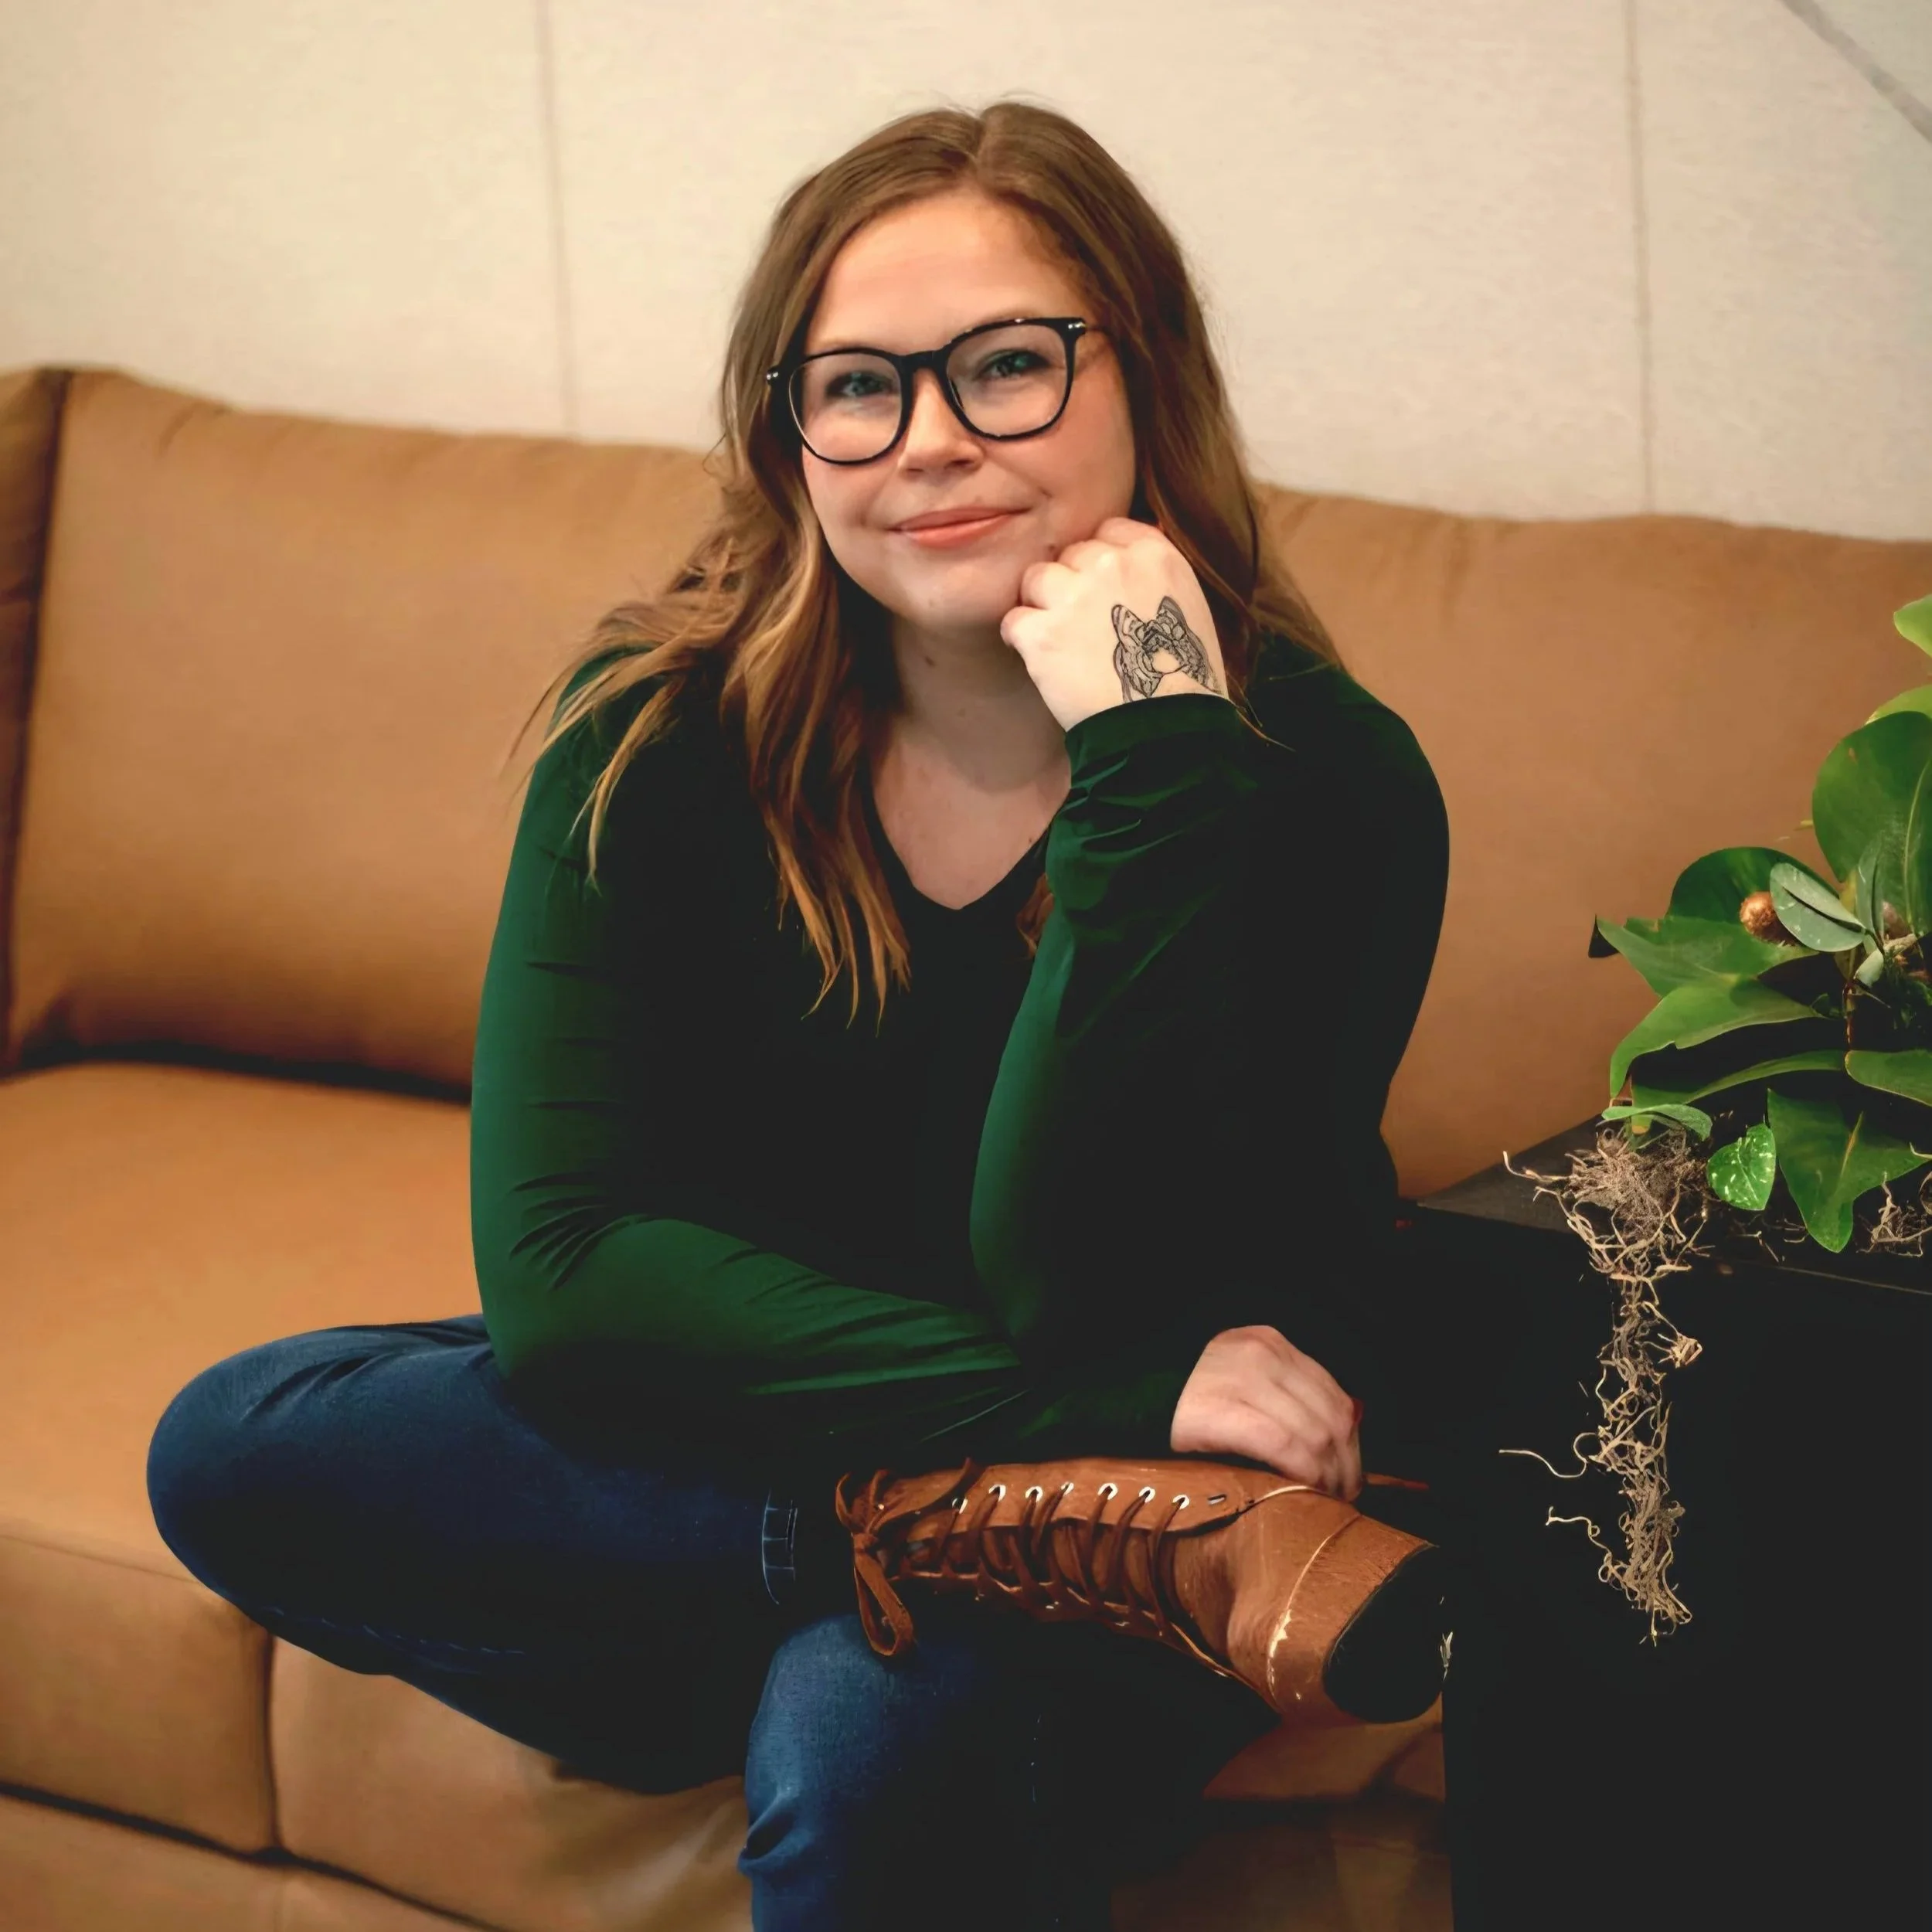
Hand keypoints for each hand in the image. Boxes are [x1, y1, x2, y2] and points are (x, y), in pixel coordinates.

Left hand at [1000, 517, 1229, 731]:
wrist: (1165, 732)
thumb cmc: (1184, 680)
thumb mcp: (1188, 609)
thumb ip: (1155, 575)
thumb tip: (1125, 553)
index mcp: (1155, 555)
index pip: (1108, 531)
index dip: (1099, 560)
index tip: (1100, 588)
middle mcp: (1113, 565)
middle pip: (1070, 554)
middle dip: (1070, 585)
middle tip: (1081, 625)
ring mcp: (1074, 597)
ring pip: (1036, 579)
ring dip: (1041, 606)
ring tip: (1059, 641)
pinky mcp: (1043, 634)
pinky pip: (1013, 620)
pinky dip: (1021, 640)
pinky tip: (1042, 661)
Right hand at [1169, 1325, 1364, 1500]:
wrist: (1129, 1402)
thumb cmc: (1191, 1404)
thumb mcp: (1244, 1383)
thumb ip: (1287, 1397)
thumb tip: (1346, 1432)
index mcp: (1269, 1344)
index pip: (1333, 1393)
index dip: (1352, 1441)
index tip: (1350, 1473)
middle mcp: (1260, 1353)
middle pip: (1331, 1414)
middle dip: (1346, 1462)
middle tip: (1343, 1495)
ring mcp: (1240, 1378)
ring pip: (1313, 1432)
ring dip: (1328, 1474)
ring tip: (1324, 1498)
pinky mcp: (1221, 1409)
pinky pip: (1283, 1444)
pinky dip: (1303, 1471)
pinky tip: (1302, 1489)